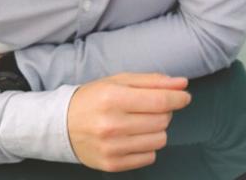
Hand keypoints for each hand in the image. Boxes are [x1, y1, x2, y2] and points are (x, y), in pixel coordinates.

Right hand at [67, 73, 191, 171]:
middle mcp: (111, 125)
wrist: (61, 125)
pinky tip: (134, 137)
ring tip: (140, 123)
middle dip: (164, 112)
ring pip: (159, 139)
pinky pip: (149, 157)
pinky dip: (147, 147)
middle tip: (149, 108)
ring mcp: (110, 148)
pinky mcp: (111, 164)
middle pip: (162, 120)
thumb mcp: (121, 80)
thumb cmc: (95, 98)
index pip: (160, 101)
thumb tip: (182, 84)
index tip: (184, 97)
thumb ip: (154, 81)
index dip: (179, 98)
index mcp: (113, 98)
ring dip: (157, 130)